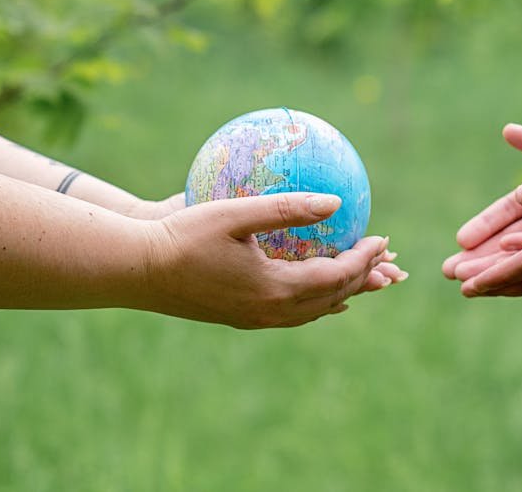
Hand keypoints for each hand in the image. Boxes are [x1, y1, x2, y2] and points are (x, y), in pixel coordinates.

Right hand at [134, 192, 404, 327]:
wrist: (137, 272)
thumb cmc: (183, 236)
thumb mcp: (236, 214)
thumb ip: (287, 208)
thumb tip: (336, 202)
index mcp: (276, 288)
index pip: (337, 275)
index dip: (365, 258)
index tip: (383, 238)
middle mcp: (271, 311)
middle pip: (333, 297)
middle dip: (363, 277)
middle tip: (384, 259)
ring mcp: (255, 319)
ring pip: (314, 311)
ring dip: (342, 293)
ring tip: (362, 279)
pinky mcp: (239, 318)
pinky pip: (292, 315)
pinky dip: (315, 303)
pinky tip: (315, 295)